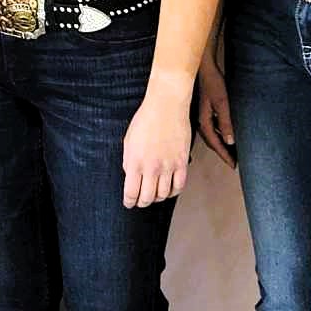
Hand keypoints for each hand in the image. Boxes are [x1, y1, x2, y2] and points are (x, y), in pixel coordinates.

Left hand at [122, 91, 190, 207]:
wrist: (166, 106)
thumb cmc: (145, 120)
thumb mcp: (128, 141)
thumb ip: (128, 161)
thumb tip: (130, 176)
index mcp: (134, 162)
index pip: (131, 192)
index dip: (129, 202)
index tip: (129, 204)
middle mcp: (151, 168)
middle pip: (147, 198)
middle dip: (142, 203)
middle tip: (141, 202)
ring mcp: (168, 166)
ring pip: (163, 194)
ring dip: (157, 198)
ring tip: (154, 195)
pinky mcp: (181, 162)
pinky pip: (179, 186)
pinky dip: (173, 192)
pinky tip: (168, 190)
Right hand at [193, 44, 235, 167]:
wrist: (204, 68)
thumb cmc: (213, 84)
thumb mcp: (222, 103)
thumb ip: (226, 122)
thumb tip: (230, 141)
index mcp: (204, 122)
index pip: (216, 144)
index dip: (225, 155)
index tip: (233, 166)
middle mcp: (201, 121)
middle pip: (213, 142)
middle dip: (223, 152)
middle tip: (234, 162)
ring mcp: (202, 116)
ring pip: (212, 135)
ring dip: (221, 143)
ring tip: (232, 151)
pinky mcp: (205, 110)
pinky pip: (212, 127)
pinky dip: (220, 134)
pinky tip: (226, 134)